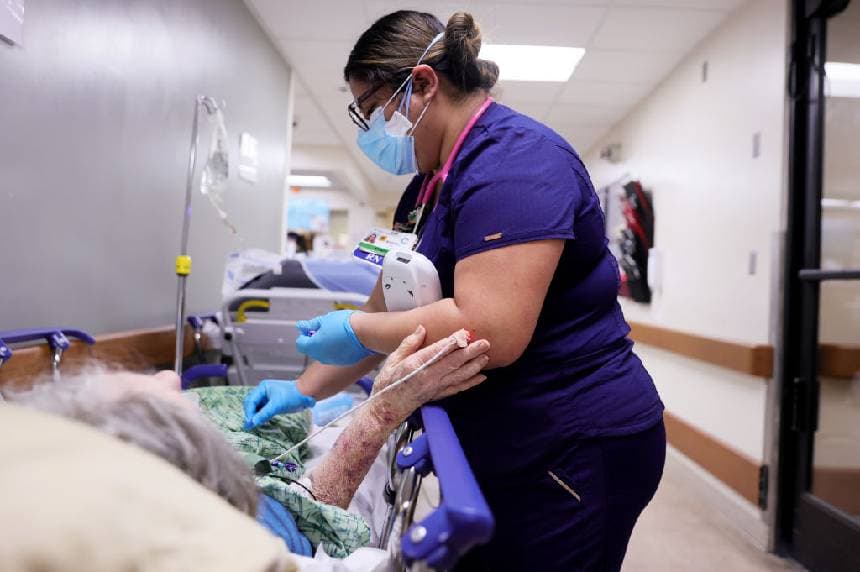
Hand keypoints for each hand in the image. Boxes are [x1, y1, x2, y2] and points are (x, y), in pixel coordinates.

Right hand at [243, 380, 315, 429]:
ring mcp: (268, 399)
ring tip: (254, 426)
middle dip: (250, 414)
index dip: (249, 412)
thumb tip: (253, 422)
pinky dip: (261, 417)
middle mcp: (264, 392)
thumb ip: (264, 414)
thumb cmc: (294, 394)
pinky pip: (263, 411)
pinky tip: (260, 422)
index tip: (249, 423)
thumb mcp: (277, 405)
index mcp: (263, 388)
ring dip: (255, 416)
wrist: (307, 394)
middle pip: (251, 404)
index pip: (251, 401)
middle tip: (250, 425)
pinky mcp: (273, 405)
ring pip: (257, 409)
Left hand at [295, 310, 374, 365]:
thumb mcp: (325, 319)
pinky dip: (338, 349)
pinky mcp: (345, 362)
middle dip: (316, 339)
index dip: (305, 334)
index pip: (300, 344)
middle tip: (326, 328)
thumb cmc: (345, 324)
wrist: (365, 332)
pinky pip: (337, 356)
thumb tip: (301, 326)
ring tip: (338, 332)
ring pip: (325, 353)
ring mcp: (333, 361)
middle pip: (313, 349)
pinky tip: (346, 340)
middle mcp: (321, 357)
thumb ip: (311, 325)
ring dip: (327, 344)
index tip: (312, 328)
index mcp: (313, 346)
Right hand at [370, 325, 490, 426]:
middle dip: (471, 352)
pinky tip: (481, 377)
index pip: (438, 351)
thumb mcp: (393, 359)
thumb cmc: (388, 382)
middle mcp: (429, 377)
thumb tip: (422, 328)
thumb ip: (409, 343)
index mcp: (416, 365)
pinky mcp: (439, 395)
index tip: (465, 333)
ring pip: (459, 375)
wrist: (387, 408)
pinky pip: (458, 388)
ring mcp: (436, 387)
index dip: (454, 342)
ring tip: (486, 357)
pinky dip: (470, 383)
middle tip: (485, 343)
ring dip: (474, 366)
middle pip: (454, 363)